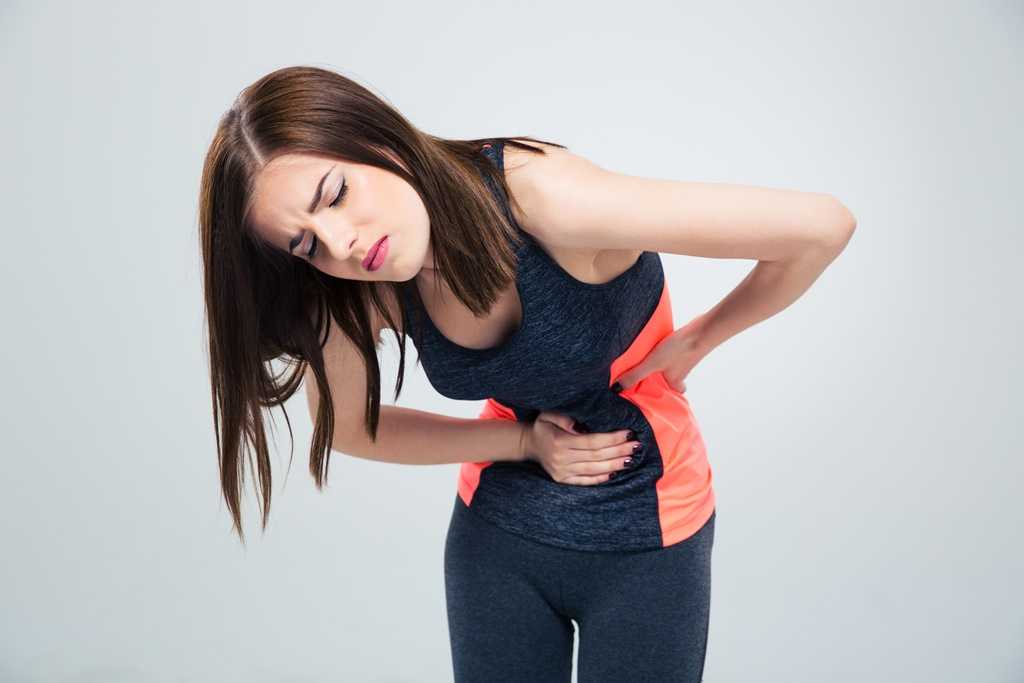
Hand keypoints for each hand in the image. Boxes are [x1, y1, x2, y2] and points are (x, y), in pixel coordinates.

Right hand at [522, 411, 639, 485]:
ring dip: (615, 464)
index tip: (628, 433)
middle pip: (597, 456)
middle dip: (619, 450)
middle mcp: (562, 459)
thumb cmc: (543, 426)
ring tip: (631, 459)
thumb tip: (583, 426)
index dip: (612, 439)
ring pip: (594, 470)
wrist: (528, 444)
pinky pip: (586, 481)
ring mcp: (563, 472)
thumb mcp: (549, 415)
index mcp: (560, 442)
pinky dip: (601, 478)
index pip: (593, 441)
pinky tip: (615, 472)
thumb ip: (566, 418)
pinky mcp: (563, 480)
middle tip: (636, 445)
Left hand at [613, 314, 708, 393]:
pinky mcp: (687, 347)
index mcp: (674, 382)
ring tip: (649, 359)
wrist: (701, 331)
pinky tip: (659, 344)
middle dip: (663, 378)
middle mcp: (681, 374)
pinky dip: (668, 351)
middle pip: (672, 380)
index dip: (663, 395)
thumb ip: (635, 375)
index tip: (652, 393)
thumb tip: (617, 388)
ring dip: (664, 364)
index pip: (670, 394)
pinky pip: (675, 353)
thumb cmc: (679, 350)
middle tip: (649, 375)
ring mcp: (685, 360)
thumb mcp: (652, 364)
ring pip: (673, 366)